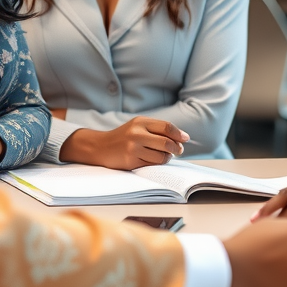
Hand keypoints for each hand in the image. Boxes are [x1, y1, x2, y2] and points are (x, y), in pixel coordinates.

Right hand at [58, 117, 189, 169]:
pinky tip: (153, 160)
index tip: (185, 139)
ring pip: (161, 156)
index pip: (166, 127)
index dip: (179, 134)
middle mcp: (137, 134)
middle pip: (166, 142)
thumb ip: (157, 129)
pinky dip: (157, 163)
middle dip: (176, 148)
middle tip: (179, 150)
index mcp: (141, 122)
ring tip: (164, 155)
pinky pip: (152, 165)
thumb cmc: (124, 136)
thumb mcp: (138, 126)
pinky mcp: (131, 161)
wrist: (101, 147)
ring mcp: (133, 148)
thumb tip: (182, 138)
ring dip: (167, 158)